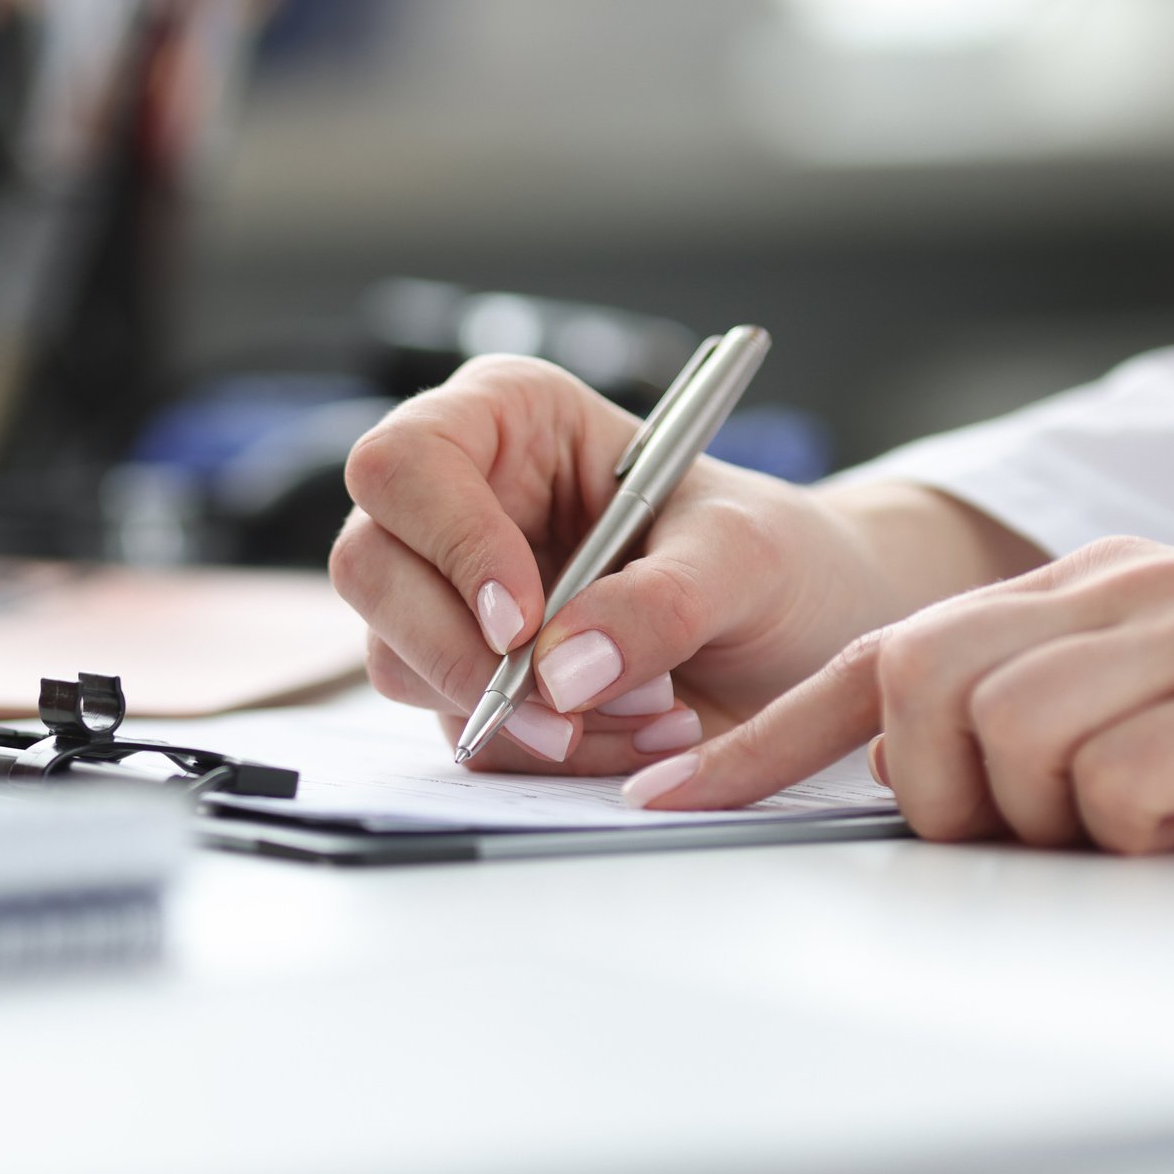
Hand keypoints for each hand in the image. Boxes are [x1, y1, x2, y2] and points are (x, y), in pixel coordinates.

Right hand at [329, 357, 1035, 772]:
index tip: (520, 620)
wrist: (804, 639)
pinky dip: (538, 753)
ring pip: (397, 658)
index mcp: (504, 420)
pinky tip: (628, 737)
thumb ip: (662, 601)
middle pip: (369, 566)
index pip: (405, 461)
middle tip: (562, 706)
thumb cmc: (775, 555)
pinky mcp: (467, 678)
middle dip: (458, 652)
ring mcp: (450, 596)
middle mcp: (458, 501)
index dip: (447, 539)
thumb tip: (563, 670)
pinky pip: (457, 729)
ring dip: (514, 715)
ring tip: (648, 716)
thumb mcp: (745, 554)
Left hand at [628, 537, 1173, 853]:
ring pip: (1013, 740)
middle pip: (926, 687)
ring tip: (1153, 822)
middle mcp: (1130, 590)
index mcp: (1082, 593)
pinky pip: (1121, 784)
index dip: (769, 742)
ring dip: (1060, 821)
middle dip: (949, 792)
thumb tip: (901, 777)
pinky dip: (1147, 826)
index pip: (881, 656)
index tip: (673, 803)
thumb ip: (1026, 723)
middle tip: (1039, 834)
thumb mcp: (1136, 718)